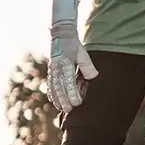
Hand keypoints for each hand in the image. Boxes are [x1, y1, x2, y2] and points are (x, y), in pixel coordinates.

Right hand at [46, 0, 97, 115]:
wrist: (60, 33)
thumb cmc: (73, 43)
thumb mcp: (82, 52)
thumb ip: (87, 65)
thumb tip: (94, 77)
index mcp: (65, 63)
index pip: (68, 83)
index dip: (72, 94)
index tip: (77, 103)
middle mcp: (56, 68)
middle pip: (60, 88)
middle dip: (65, 100)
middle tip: (70, 110)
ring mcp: (52, 70)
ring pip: (53, 88)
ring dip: (58, 99)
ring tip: (63, 109)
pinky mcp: (50, 70)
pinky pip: (50, 84)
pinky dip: (52, 93)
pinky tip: (55, 101)